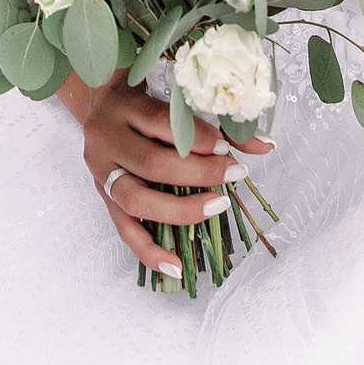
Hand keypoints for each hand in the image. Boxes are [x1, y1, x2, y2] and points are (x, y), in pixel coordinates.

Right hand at [57, 75, 273, 277]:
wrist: (97, 102)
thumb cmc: (142, 98)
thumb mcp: (172, 99)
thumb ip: (218, 122)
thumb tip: (266, 145)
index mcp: (123, 106)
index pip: (161, 123)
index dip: (199, 138)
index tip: (228, 148)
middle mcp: (106, 139)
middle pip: (152, 164)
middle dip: (199, 173)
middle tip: (234, 174)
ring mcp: (101, 172)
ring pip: (135, 200)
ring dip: (180, 210)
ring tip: (217, 207)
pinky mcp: (103, 197)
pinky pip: (124, 231)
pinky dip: (149, 252)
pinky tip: (176, 266)